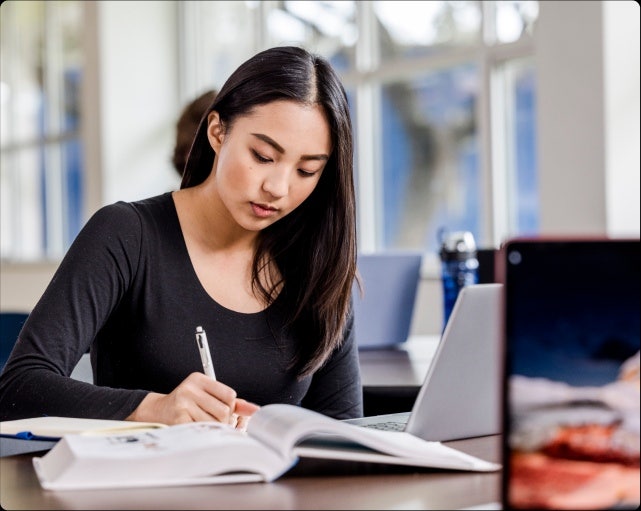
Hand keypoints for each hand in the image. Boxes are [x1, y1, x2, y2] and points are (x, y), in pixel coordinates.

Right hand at [126, 372, 259, 425]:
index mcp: (199, 379)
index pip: (230, 394)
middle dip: (223, 420)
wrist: (156, 411)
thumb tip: (254, 409)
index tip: (223, 409)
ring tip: (202, 423)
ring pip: (214, 423)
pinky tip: (194, 428)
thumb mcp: (207, 395)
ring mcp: (183, 403)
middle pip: (224, 411)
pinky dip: (202, 433)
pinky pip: (202, 431)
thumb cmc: (187, 403)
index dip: (230, 406)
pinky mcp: (178, 419)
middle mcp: (190, 388)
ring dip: (212, 428)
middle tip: (213, 420)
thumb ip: (232, 402)